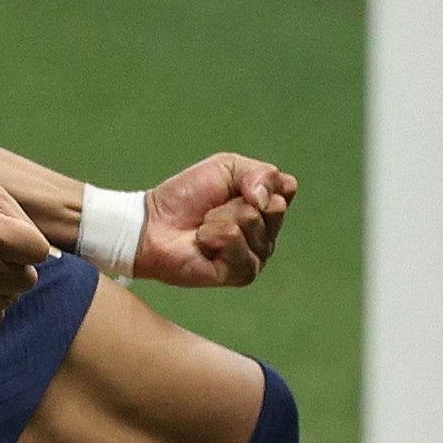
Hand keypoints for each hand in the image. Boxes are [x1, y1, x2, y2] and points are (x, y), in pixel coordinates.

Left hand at [133, 154, 296, 288]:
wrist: (154, 223)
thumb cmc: (188, 196)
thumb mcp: (226, 168)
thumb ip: (259, 173)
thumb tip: (268, 200)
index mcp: (268, 208)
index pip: (287, 189)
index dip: (259, 181)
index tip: (233, 187)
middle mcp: (268, 234)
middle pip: (274, 206)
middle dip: (236, 201)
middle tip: (214, 209)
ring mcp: (257, 256)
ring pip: (252, 222)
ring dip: (219, 218)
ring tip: (205, 226)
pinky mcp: (241, 274)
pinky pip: (235, 241)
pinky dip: (213, 235)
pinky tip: (202, 243)